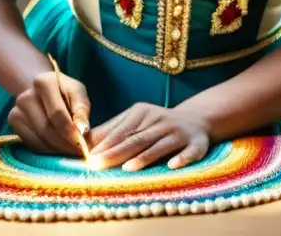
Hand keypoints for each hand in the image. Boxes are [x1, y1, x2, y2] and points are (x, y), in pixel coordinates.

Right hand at [8, 69, 90, 156]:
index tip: (82, 143)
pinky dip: (48, 151)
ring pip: (39, 140)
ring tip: (71, 150)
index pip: (57, 113)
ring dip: (58, 150)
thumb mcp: (77, 92)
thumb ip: (82, 109)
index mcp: (43, 82)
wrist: (41, 93)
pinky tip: (58, 148)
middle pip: (46, 128)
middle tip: (79, 152)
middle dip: (64, 145)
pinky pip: (33, 145)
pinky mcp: (13, 125)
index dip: (69, 130)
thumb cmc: (64, 92)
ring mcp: (16, 111)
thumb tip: (82, 130)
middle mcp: (25, 96)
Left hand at [87, 103, 210, 172]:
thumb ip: (111, 131)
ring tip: (127, 167)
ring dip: (144, 157)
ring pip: (160, 145)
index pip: (121, 131)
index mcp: (143, 112)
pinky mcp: (197, 143)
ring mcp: (179, 131)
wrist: (196, 119)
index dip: (105, 145)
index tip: (89, 158)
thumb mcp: (134, 121)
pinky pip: (190, 152)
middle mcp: (161, 120)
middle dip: (116, 153)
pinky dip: (182, 158)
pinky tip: (172, 166)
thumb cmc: (156, 124)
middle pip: (137, 139)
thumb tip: (83, 144)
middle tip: (98, 165)